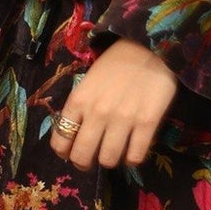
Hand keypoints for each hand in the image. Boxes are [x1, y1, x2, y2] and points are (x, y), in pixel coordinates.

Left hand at [51, 37, 180, 170]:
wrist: (149, 46)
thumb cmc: (116, 63)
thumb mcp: (88, 82)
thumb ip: (80, 107)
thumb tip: (76, 136)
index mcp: (78, 100)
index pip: (61, 141)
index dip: (65, 153)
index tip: (72, 152)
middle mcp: (97, 112)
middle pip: (82, 156)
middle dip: (85, 163)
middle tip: (92, 159)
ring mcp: (123, 118)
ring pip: (109, 160)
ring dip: (110, 160)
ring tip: (116, 151)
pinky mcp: (147, 122)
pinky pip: (135, 156)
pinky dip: (133, 158)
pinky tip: (133, 149)